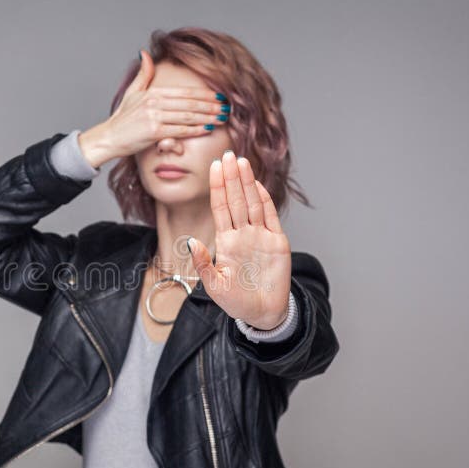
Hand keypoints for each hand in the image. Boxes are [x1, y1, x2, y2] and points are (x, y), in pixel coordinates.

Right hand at [77, 49, 228, 167]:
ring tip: (222, 118)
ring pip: (188, 116)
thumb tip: (147, 53)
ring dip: (207, 118)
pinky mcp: (153, 132)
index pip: (185, 92)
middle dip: (211, 106)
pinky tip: (207, 129)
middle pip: (189, 103)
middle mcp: (154, 103)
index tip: (219, 96)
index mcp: (152, 92)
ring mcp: (154, 117)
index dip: (204, 94)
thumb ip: (143, 74)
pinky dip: (195, 130)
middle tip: (227, 108)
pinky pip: (180, 130)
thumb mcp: (132, 93)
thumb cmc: (122, 119)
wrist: (109, 138)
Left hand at [188, 151, 291, 329]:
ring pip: (253, 203)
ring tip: (241, 162)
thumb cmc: (237, 302)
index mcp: (226, 241)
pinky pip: (270, 216)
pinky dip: (265, 199)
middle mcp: (243, 234)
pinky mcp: (277, 242)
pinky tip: (258, 184)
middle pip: (236, 200)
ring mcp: (260, 236)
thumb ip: (202, 264)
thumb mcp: (214, 286)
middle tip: (228, 153)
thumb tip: (191, 241)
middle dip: (231, 177)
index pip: (220, 208)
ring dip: (247, 183)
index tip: (214, 166)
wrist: (263, 313)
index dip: (217, 188)